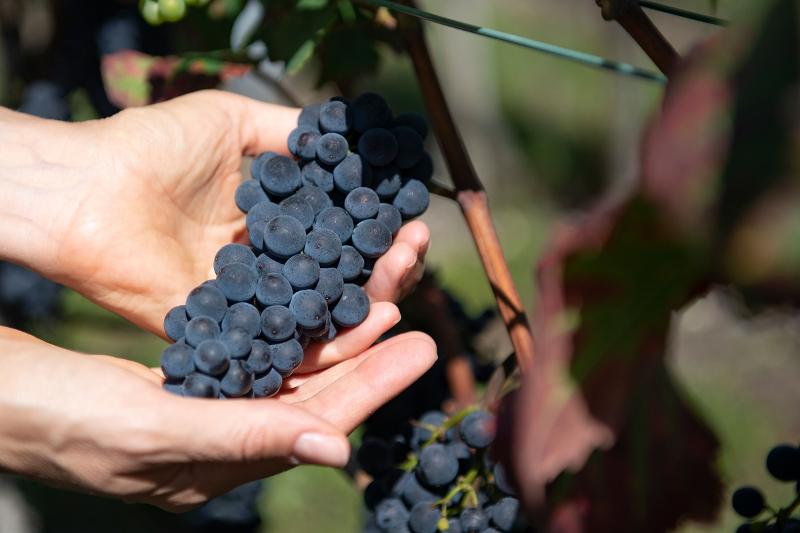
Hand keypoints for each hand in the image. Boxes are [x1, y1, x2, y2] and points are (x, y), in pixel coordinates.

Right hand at [0, 327, 435, 510]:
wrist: (4, 398)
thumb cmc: (64, 420)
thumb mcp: (152, 428)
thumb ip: (243, 437)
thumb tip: (335, 450)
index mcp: (220, 466)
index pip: (315, 425)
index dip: (372, 386)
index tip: (423, 348)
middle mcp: (224, 443)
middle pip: (315, 399)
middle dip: (369, 362)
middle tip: (421, 322)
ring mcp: (209, 412)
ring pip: (291, 376)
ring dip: (336, 342)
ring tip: (383, 303)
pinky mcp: (191, 384)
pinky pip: (258, 359)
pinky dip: (291, 334)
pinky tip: (315, 305)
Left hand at [8, 90, 427, 334]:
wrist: (84, 188)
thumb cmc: (150, 146)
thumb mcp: (231, 121)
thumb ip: (289, 133)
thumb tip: (348, 136)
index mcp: (273, 222)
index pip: (342, 235)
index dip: (380, 228)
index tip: (413, 214)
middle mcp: (270, 265)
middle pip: (345, 278)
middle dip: (389, 263)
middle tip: (416, 243)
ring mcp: (253, 302)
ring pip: (328, 313)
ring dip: (375, 296)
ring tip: (405, 268)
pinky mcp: (231, 333)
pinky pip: (290, 344)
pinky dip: (335, 336)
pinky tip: (372, 314)